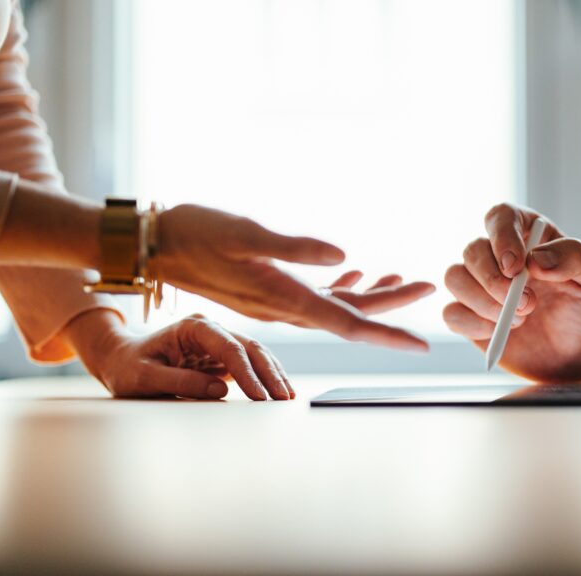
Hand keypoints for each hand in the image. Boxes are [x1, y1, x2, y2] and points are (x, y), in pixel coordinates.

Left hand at [70, 311, 292, 400]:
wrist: (120, 360)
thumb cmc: (127, 367)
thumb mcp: (145, 377)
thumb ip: (181, 381)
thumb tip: (220, 389)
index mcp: (192, 327)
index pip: (229, 347)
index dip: (247, 372)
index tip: (259, 395)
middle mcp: (210, 329)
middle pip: (250, 347)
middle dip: (269, 373)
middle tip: (283, 398)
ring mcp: (218, 341)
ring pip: (256, 353)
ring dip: (273, 374)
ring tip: (287, 397)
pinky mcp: (221, 356)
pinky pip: (250, 364)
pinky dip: (265, 377)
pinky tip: (278, 390)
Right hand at [155, 205, 431, 350]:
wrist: (154, 244)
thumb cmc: (196, 232)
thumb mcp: (247, 233)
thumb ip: (296, 249)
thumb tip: (345, 257)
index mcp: (285, 298)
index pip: (349, 323)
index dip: (388, 333)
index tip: (421, 343)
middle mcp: (285, 307)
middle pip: (350, 315)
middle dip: (392, 306)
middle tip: (426, 286)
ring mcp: (277, 300)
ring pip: (335, 305)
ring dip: (371, 295)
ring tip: (401, 280)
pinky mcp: (268, 288)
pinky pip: (314, 295)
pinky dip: (341, 286)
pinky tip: (356, 274)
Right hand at [442, 203, 580, 383]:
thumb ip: (576, 256)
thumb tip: (536, 259)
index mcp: (529, 234)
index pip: (501, 217)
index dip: (502, 237)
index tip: (516, 267)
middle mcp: (499, 255)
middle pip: (472, 250)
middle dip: (495, 281)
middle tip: (528, 305)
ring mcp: (481, 285)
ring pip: (454, 278)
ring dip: (482, 302)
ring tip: (520, 320)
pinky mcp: (471, 316)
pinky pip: (451, 313)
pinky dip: (473, 324)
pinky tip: (500, 332)